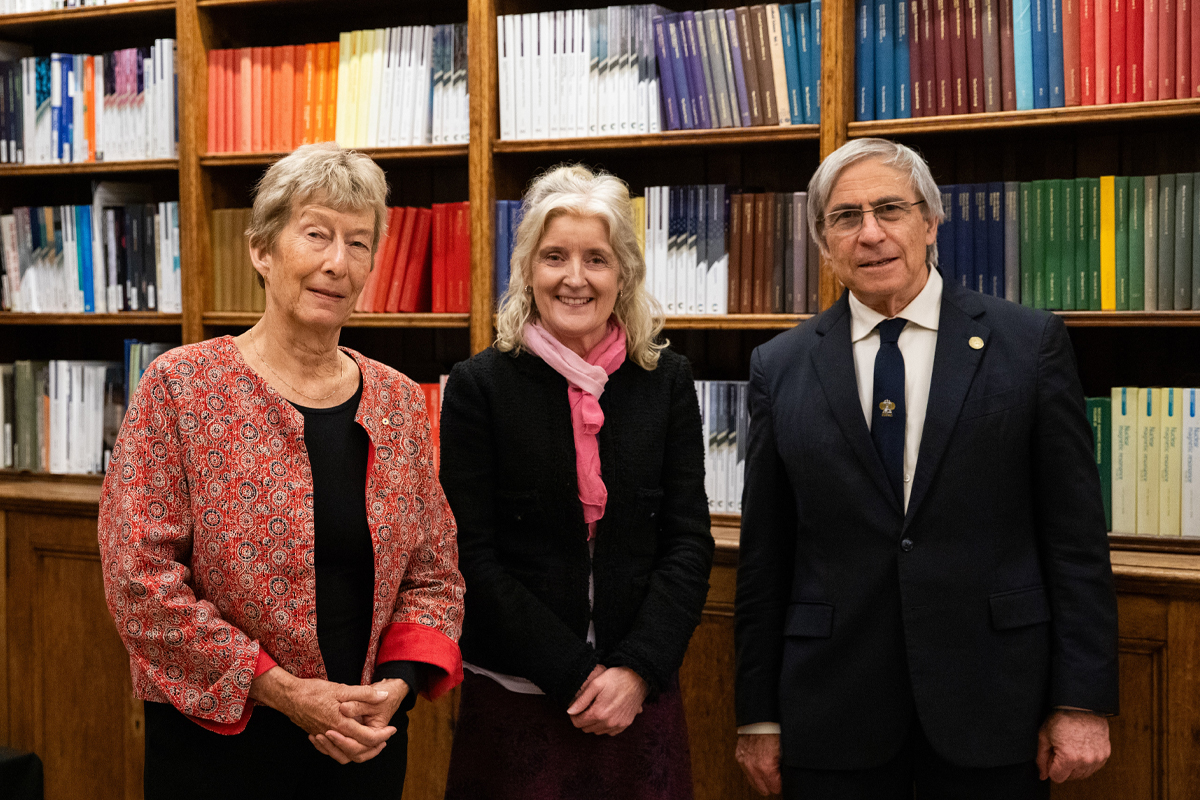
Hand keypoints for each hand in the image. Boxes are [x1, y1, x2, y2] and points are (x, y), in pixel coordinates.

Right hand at [249, 667, 396, 763]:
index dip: (383, 735)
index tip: (392, 729)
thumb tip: (384, 696)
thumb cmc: (314, 691)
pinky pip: (331, 752)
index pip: (368, 738)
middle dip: (374, 748)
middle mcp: (333, 734)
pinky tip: (348, 741)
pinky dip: (342, 750)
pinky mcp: (317, 737)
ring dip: (360, 752)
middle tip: (385, 738)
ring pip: (344, 755)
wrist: (289, 696)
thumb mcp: (342, 689)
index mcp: (342, 723)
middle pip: (358, 752)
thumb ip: (365, 694)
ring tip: (370, 742)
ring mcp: (324, 738)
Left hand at [565, 666, 647, 735]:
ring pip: (597, 731)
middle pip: (587, 728)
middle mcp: (608, 722)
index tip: (577, 708)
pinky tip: (606, 714)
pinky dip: (605, 726)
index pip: (578, 723)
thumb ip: (582, 700)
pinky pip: (610, 732)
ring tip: (597, 709)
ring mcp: (618, 724)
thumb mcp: (596, 684)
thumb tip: (570, 712)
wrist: (638, 678)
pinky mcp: (625, 724)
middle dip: (583, 719)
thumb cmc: (616, 678)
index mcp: (599, 713)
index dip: (574, 715)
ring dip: (594, 723)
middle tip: (587, 707)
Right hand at [736, 733, 781, 795]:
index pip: (775, 788)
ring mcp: (744, 762)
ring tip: (769, 771)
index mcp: (765, 766)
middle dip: (771, 784)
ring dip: (761, 779)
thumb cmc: (773, 730)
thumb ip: (784, 768)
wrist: (760, 718)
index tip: (783, 778)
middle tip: (778, 776)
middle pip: (763, 789)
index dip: (781, 784)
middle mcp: (752, 766)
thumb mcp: (785, 751)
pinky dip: (753, 770)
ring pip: (753, 783)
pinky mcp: (739, 757)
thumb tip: (786, 776)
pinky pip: (747, 772)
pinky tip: (760, 764)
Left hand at [1036, 710, 1110, 782]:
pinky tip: (1080, 747)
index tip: (1052, 753)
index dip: (1051, 766)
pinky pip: (1093, 767)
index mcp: (1069, 758)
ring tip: (1071, 746)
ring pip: (1082, 774)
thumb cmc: (1061, 718)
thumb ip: (1041, 759)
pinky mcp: (1105, 754)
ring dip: (1075, 765)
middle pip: (1070, 777)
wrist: (1082, 705)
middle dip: (1063, 766)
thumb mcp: (1044, 736)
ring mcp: (1097, 758)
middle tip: (1061, 748)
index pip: (1057, 778)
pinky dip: (1086, 761)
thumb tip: (1043, 776)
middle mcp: (1086, 761)